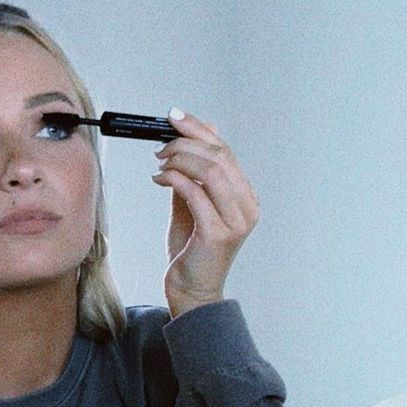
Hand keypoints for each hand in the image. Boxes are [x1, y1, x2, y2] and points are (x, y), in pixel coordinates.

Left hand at [151, 108, 258, 317]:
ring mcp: (236, 221)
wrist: (191, 290)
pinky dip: (174, 179)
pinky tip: (159, 179)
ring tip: (160, 164)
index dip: (199, 129)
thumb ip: (196, 174)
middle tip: (160, 145)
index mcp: (246, 197)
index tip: (174, 116)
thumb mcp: (194, 203)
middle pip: (219, 156)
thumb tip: (198, 137)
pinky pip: (195, 193)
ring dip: (179, 160)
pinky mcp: (218, 233)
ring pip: (210, 171)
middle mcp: (247, 207)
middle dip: (185, 142)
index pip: (226, 151)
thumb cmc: (191, 249)